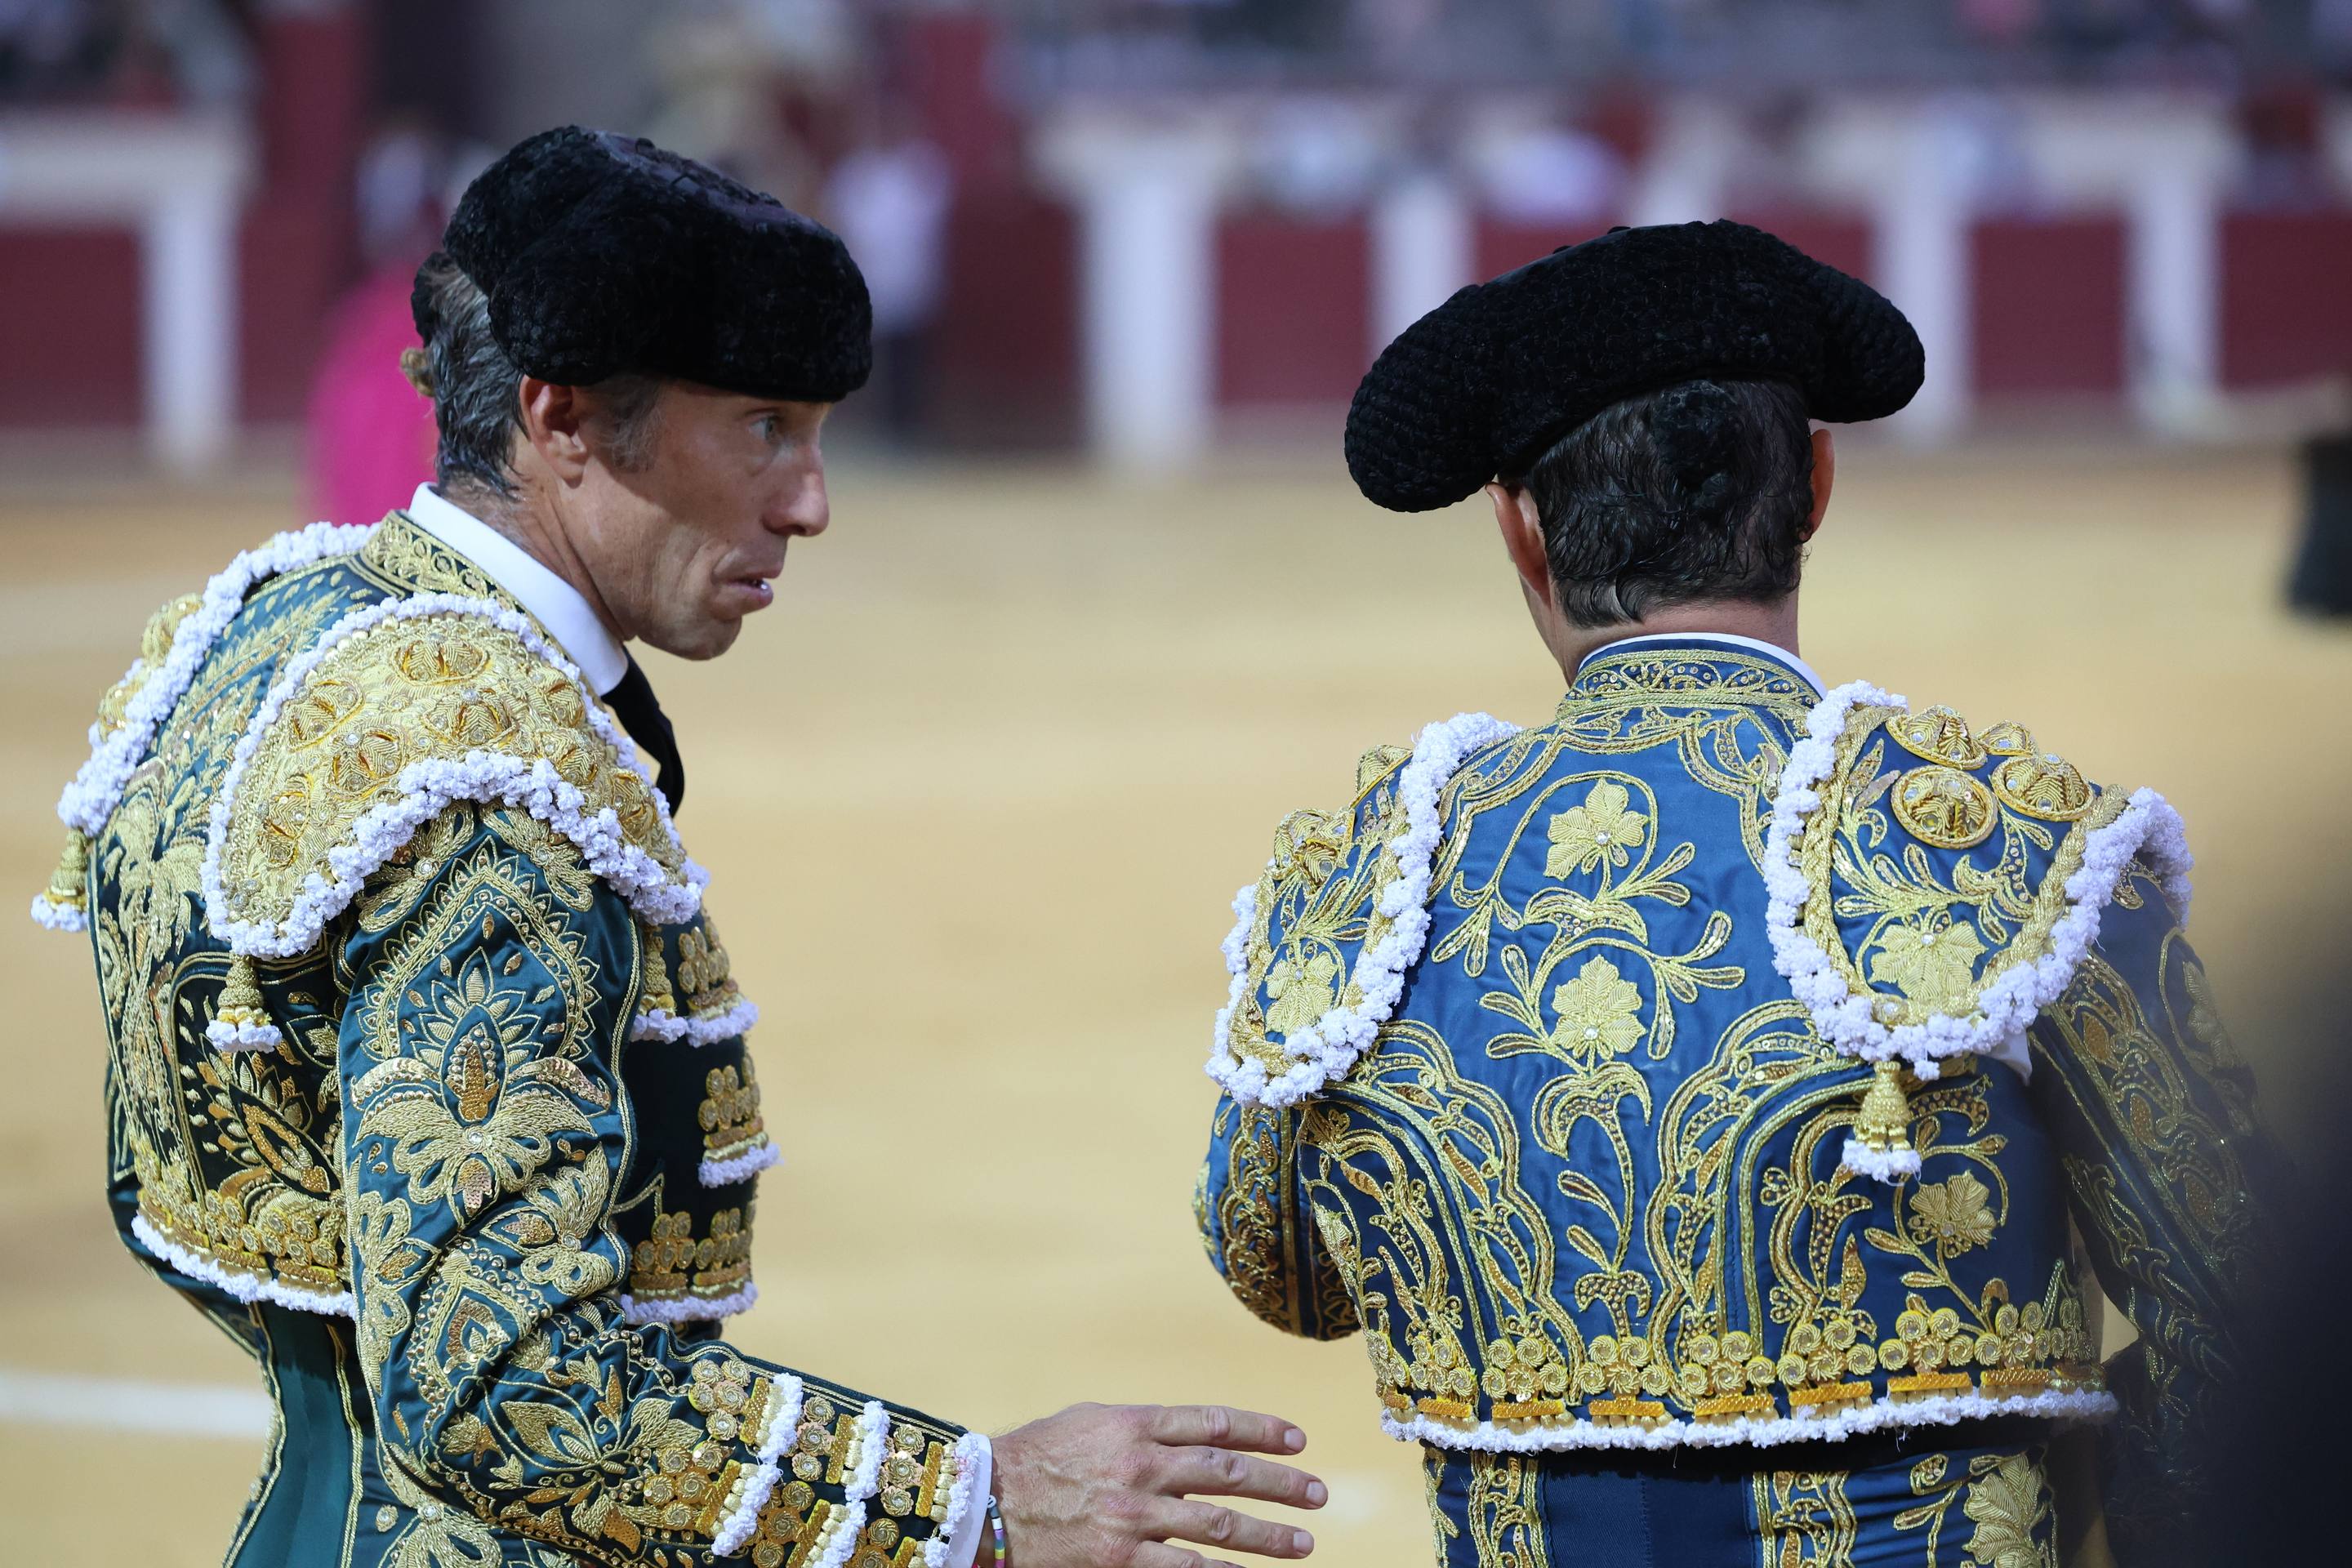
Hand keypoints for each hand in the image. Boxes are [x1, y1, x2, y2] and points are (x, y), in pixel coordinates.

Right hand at [986, 1402, 1325, 1567]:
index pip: (1215, 1423)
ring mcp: (1132, 1517)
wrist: (981, 1504)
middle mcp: (1140, 1467)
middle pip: (1227, 1473)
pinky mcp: (1118, 1559)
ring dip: (1268, 1535)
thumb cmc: (1034, 1458)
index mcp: (1134, 1424)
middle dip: (1280, 1484)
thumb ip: (1142, 1427)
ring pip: (1217, 1525)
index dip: (1262, 1430)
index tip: (1298, 1440)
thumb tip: (1194, 1434)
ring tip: (1304, 1542)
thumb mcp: (1089, 1422)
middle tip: (1318, 1493)